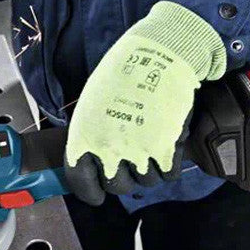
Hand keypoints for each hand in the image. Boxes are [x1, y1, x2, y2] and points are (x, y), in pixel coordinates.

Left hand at [65, 2, 226, 204]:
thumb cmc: (124, 73)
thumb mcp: (92, 102)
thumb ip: (91, 133)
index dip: (89, 192)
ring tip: (151, 142)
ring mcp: (138, 152)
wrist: (160, 55)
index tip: (97, 194)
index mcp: (84, 135)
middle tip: (131, 159)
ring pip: (146, 182)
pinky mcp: (167, 150)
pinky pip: (168, 174)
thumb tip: (92, 158)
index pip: (79, 180)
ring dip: (149, 169)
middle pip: (118, 187)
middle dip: (124, 178)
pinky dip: (170, 164)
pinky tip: (167, 143)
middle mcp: (108, 148)